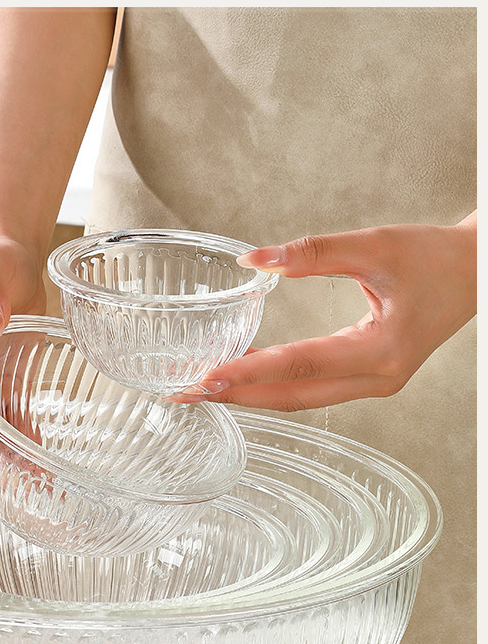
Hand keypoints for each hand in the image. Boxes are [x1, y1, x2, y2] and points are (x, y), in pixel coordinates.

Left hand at [169, 215, 475, 411]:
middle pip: (293, 396)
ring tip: (201, 387)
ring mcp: (373, 386)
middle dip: (236, 395)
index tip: (207, 375)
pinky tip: (241, 376)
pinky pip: (310, 390)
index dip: (251, 371)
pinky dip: (273, 386)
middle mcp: (377, 380)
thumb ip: (313, 253)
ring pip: (299, 399)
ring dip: (250, 395)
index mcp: (382, 351)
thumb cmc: (434, 258)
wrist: (476, 274)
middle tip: (185, 392)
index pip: (301, 365)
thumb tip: (253, 260)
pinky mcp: (367, 380)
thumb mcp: (375, 245)